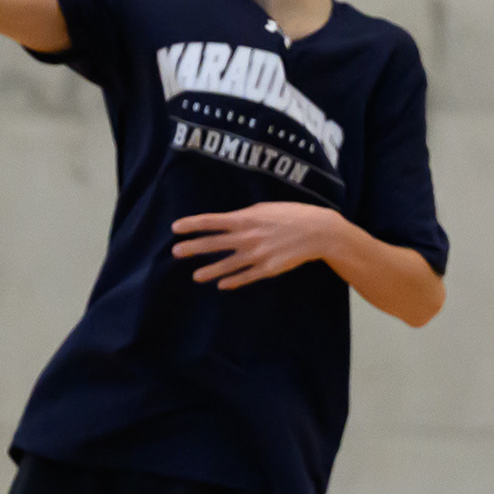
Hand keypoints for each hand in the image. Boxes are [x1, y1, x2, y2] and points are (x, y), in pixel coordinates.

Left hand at [172, 202, 341, 288]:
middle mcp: (247, 237)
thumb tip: (229, 222)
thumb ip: (246, 216)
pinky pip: (245, 276)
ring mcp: (257, 255)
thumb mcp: (266, 208)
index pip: (212, 221)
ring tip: (195, 276)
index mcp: (246, 218)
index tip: (176, 228)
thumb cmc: (293, 215)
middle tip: (175, 252)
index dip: (192, 224)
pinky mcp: (267, 269)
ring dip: (209, 270)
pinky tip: (221, 285)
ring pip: (227, 264)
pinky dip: (232, 281)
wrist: (318, 232)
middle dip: (192, 248)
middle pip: (213, 243)